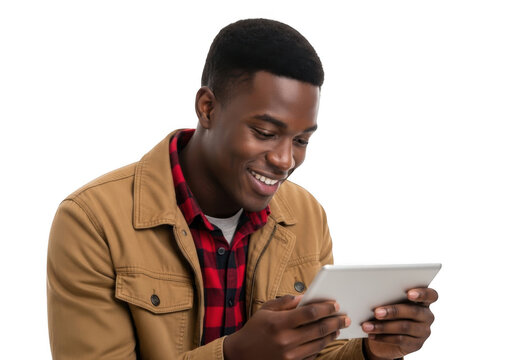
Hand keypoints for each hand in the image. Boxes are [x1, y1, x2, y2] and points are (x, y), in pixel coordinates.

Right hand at [223, 295, 349, 359]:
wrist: (241, 355)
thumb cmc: (254, 329)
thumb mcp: (266, 310)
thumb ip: (286, 302)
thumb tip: (306, 297)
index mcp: (279, 323)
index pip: (309, 313)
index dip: (325, 308)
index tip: (335, 304)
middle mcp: (285, 340)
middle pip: (318, 329)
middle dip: (334, 321)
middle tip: (345, 317)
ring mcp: (289, 355)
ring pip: (318, 344)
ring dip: (331, 335)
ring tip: (338, 327)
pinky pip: (312, 355)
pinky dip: (321, 346)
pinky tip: (325, 339)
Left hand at [361, 288, 437, 359]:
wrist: (386, 337)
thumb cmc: (388, 313)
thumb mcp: (389, 303)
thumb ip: (389, 298)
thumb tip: (374, 295)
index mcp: (423, 301)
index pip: (431, 295)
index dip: (422, 293)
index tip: (409, 293)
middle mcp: (426, 315)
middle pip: (414, 311)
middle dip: (393, 311)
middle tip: (377, 312)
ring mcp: (423, 331)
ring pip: (404, 327)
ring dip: (383, 326)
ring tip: (367, 326)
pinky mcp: (416, 344)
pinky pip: (400, 340)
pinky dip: (383, 337)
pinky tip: (372, 335)